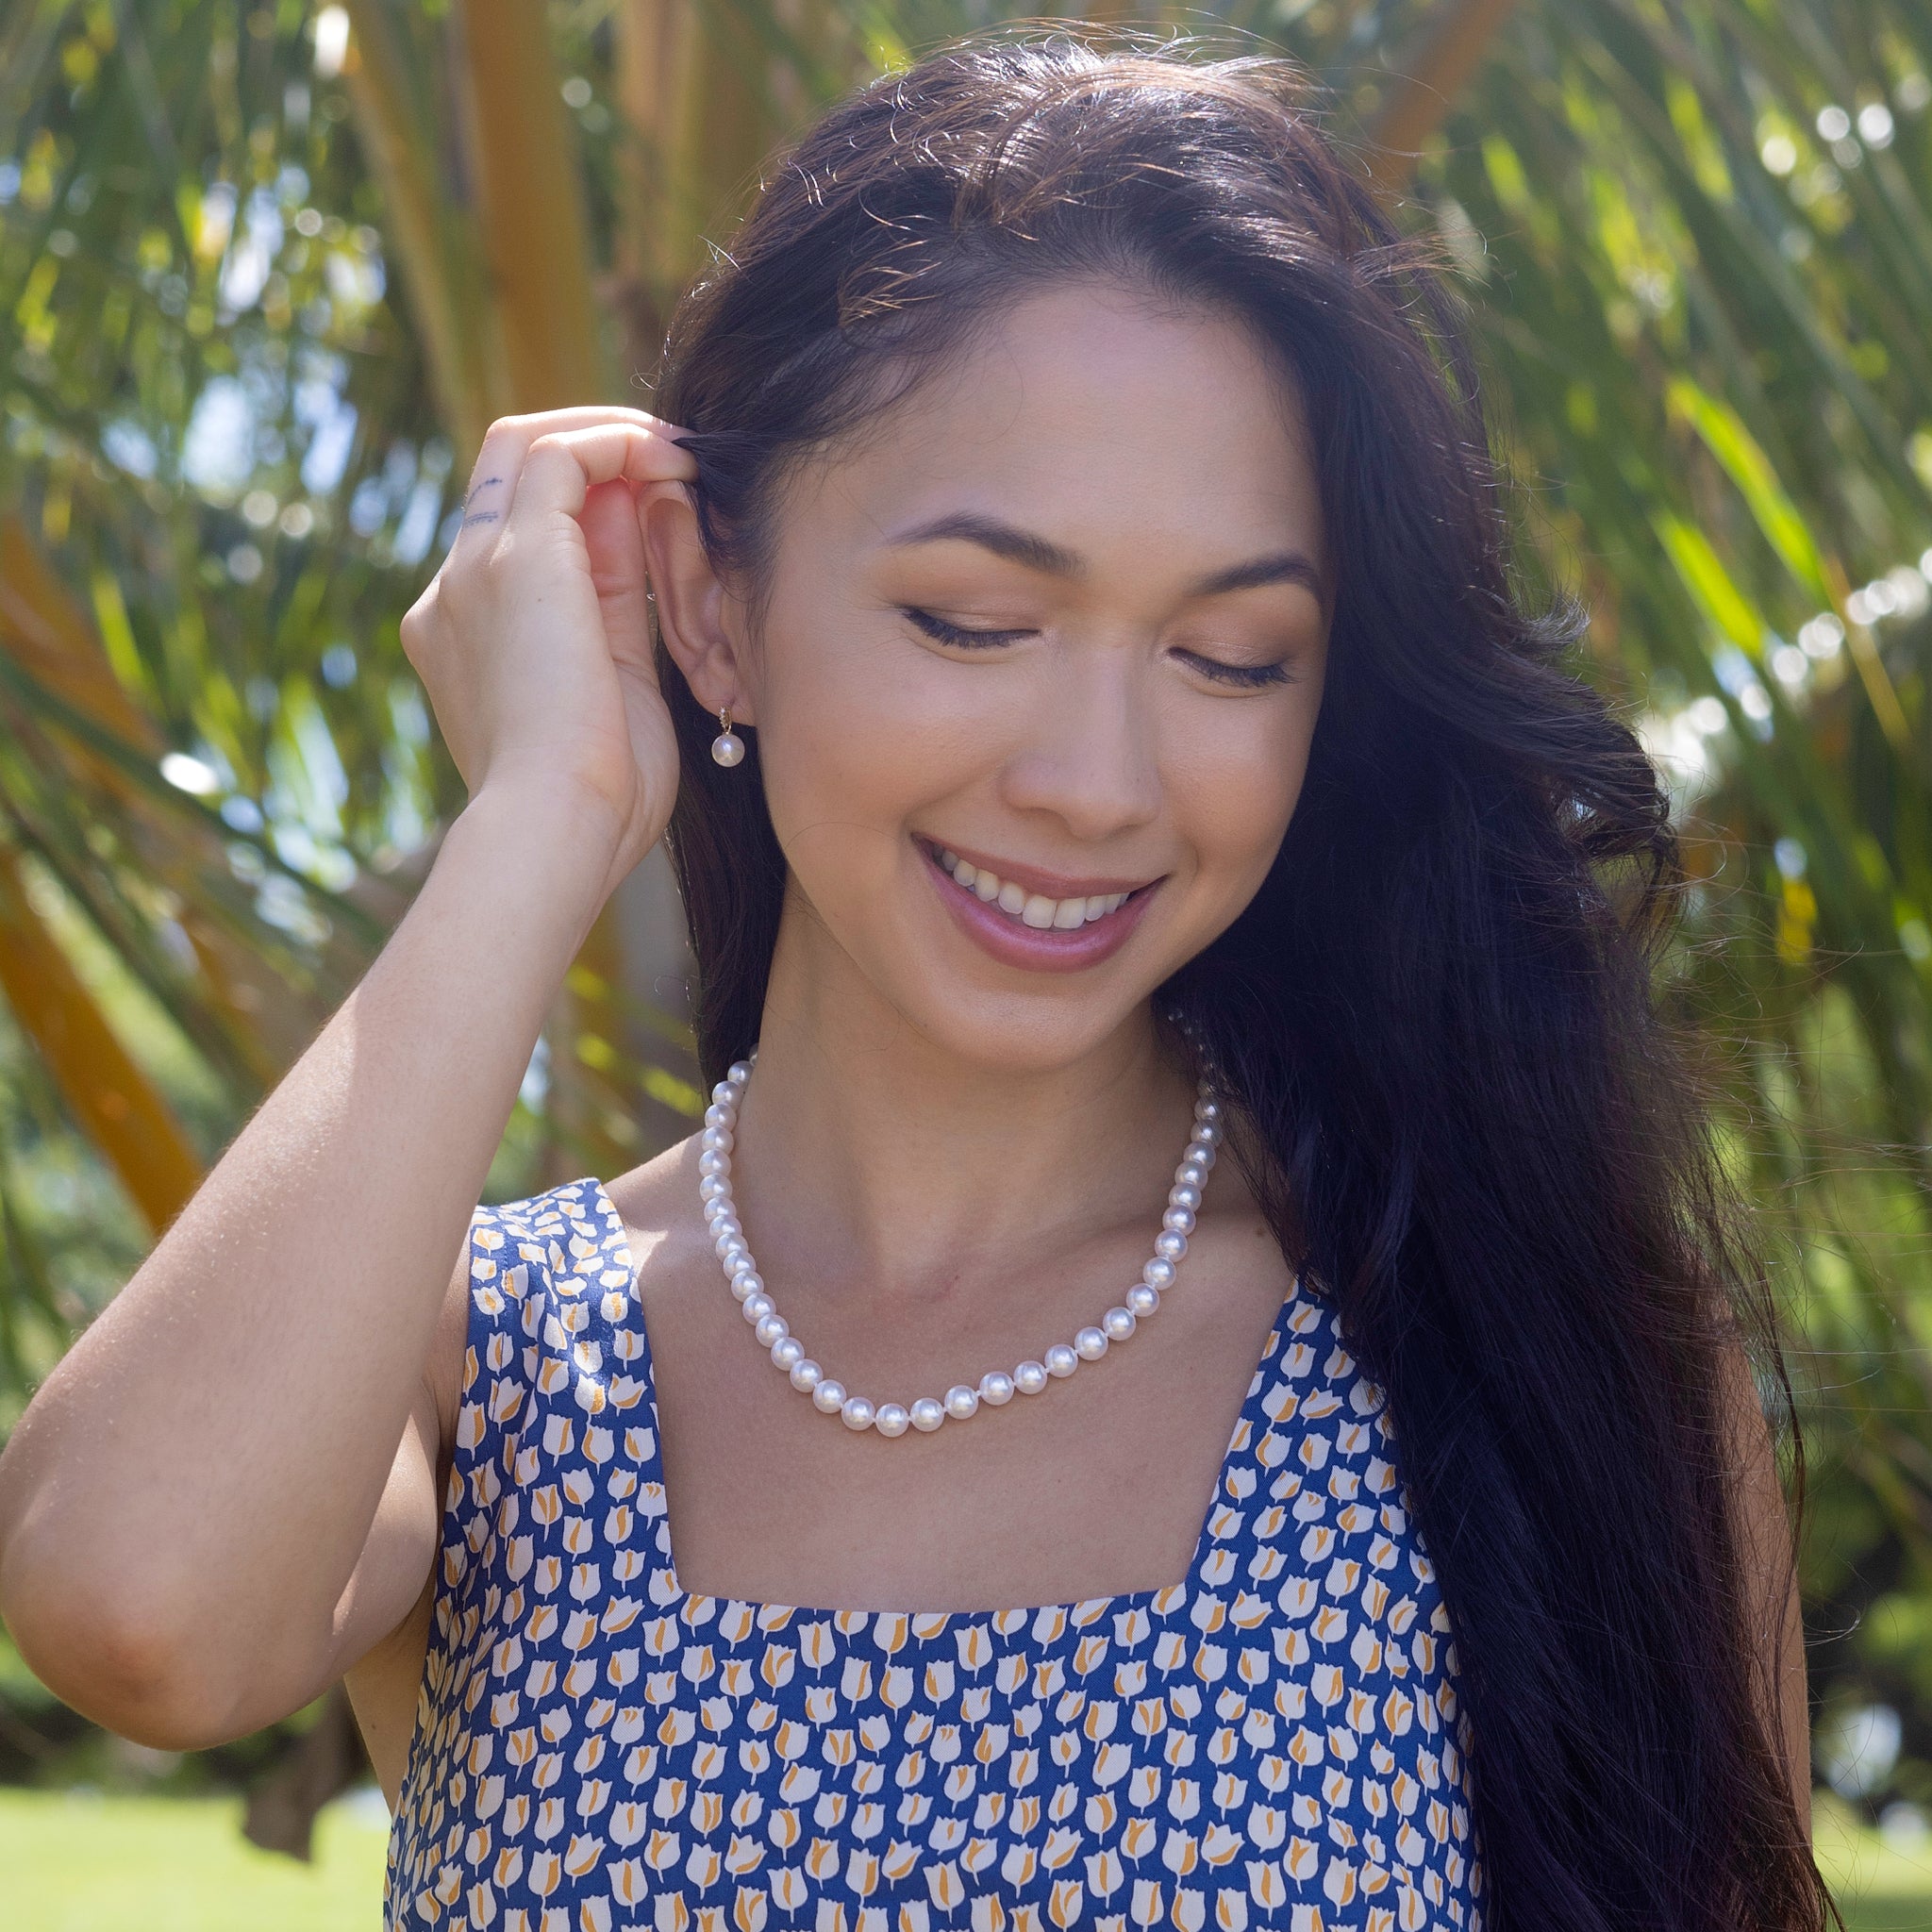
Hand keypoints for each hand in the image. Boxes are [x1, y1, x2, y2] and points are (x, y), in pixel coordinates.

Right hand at [399, 406, 700, 885]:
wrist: (555, 828)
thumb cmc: (599, 799)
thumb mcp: (618, 684)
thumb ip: (619, 601)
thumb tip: (639, 523)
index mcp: (469, 637)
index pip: (519, 536)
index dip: (593, 507)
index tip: (663, 513)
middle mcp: (455, 593)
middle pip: (509, 473)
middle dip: (594, 451)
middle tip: (672, 464)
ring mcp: (475, 571)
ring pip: (526, 444)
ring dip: (610, 437)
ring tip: (681, 456)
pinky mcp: (514, 557)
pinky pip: (561, 454)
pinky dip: (620, 443)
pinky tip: (675, 463)